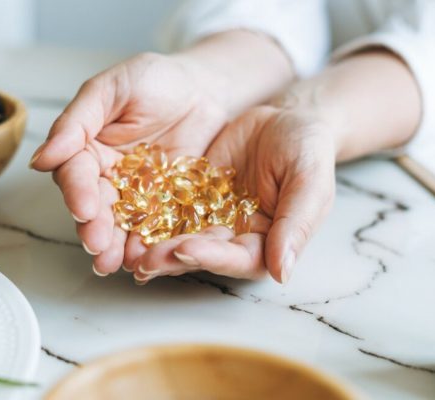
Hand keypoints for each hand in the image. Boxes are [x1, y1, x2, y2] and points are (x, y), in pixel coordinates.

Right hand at [30, 52, 229, 274]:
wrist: (204, 88)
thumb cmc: (155, 80)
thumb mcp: (112, 88)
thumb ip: (78, 121)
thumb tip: (41, 159)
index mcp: (87, 148)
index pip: (76, 174)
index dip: (78, 192)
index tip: (83, 208)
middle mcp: (108, 176)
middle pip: (96, 207)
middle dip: (94, 228)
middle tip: (97, 246)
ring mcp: (138, 193)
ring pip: (123, 223)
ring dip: (117, 246)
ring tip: (116, 264)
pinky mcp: (166, 204)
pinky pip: (157, 226)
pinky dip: (151, 244)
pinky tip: (148, 259)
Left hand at [132, 105, 336, 282]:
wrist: (286, 117)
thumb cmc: (307, 149)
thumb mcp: (309, 180)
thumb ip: (297, 224)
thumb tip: (283, 272)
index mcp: (267, 243)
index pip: (238, 259)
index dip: (212, 257)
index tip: (186, 249)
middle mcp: (234, 237)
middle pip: (202, 254)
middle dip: (173, 257)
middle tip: (144, 259)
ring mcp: (210, 218)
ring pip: (178, 236)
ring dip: (154, 245)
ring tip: (127, 250)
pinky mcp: (190, 197)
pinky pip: (167, 208)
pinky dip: (147, 215)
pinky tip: (125, 217)